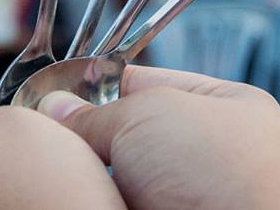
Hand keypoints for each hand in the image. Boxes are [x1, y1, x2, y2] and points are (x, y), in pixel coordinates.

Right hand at [38, 67, 279, 209]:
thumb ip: (96, 111)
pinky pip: (120, 200)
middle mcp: (212, 151)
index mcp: (227, 107)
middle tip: (52, 124)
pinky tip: (86, 192)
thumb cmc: (219, 179)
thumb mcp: (147, 116)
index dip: (100, 82)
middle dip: (93, 130)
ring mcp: (191, 195)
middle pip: (131, 129)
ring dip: (95, 169)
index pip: (149, 81)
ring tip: (70, 163)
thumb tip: (54, 108)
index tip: (57, 88)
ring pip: (122, 171)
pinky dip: (101, 197)